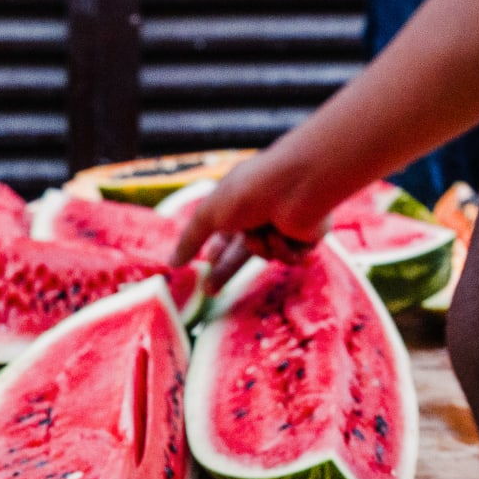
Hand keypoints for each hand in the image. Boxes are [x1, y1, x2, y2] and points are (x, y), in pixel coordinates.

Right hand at [170, 150, 345, 289]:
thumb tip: (171, 263)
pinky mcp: (307, 238)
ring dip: (261, 247)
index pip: (225, 235)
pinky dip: (284, 249)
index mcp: (240, 203)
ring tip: (264, 231)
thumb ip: (190, 239)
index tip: (205, 266)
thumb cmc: (249, 193)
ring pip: (267, 255)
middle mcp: (263, 214)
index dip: (215, 253)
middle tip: (209, 291)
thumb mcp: (209, 214)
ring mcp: (286, 226)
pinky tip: (284, 233)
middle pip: (242, 252)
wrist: (295, 187)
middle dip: (226, 270)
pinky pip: (290, 258)